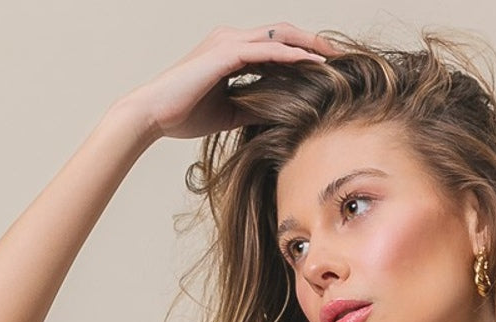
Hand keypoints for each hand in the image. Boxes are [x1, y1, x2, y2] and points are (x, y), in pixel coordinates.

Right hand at [121, 22, 346, 140]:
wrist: (153, 113)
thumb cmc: (184, 113)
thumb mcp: (229, 112)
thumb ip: (253, 106)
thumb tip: (278, 114)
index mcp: (232, 51)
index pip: (276, 46)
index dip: (303, 53)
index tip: (328, 68)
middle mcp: (232, 40)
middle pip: (283, 33)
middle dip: (314, 43)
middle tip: (341, 57)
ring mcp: (228, 43)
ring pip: (279, 36)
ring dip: (308, 45)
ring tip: (334, 58)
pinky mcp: (225, 53)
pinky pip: (266, 50)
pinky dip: (290, 55)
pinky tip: (310, 63)